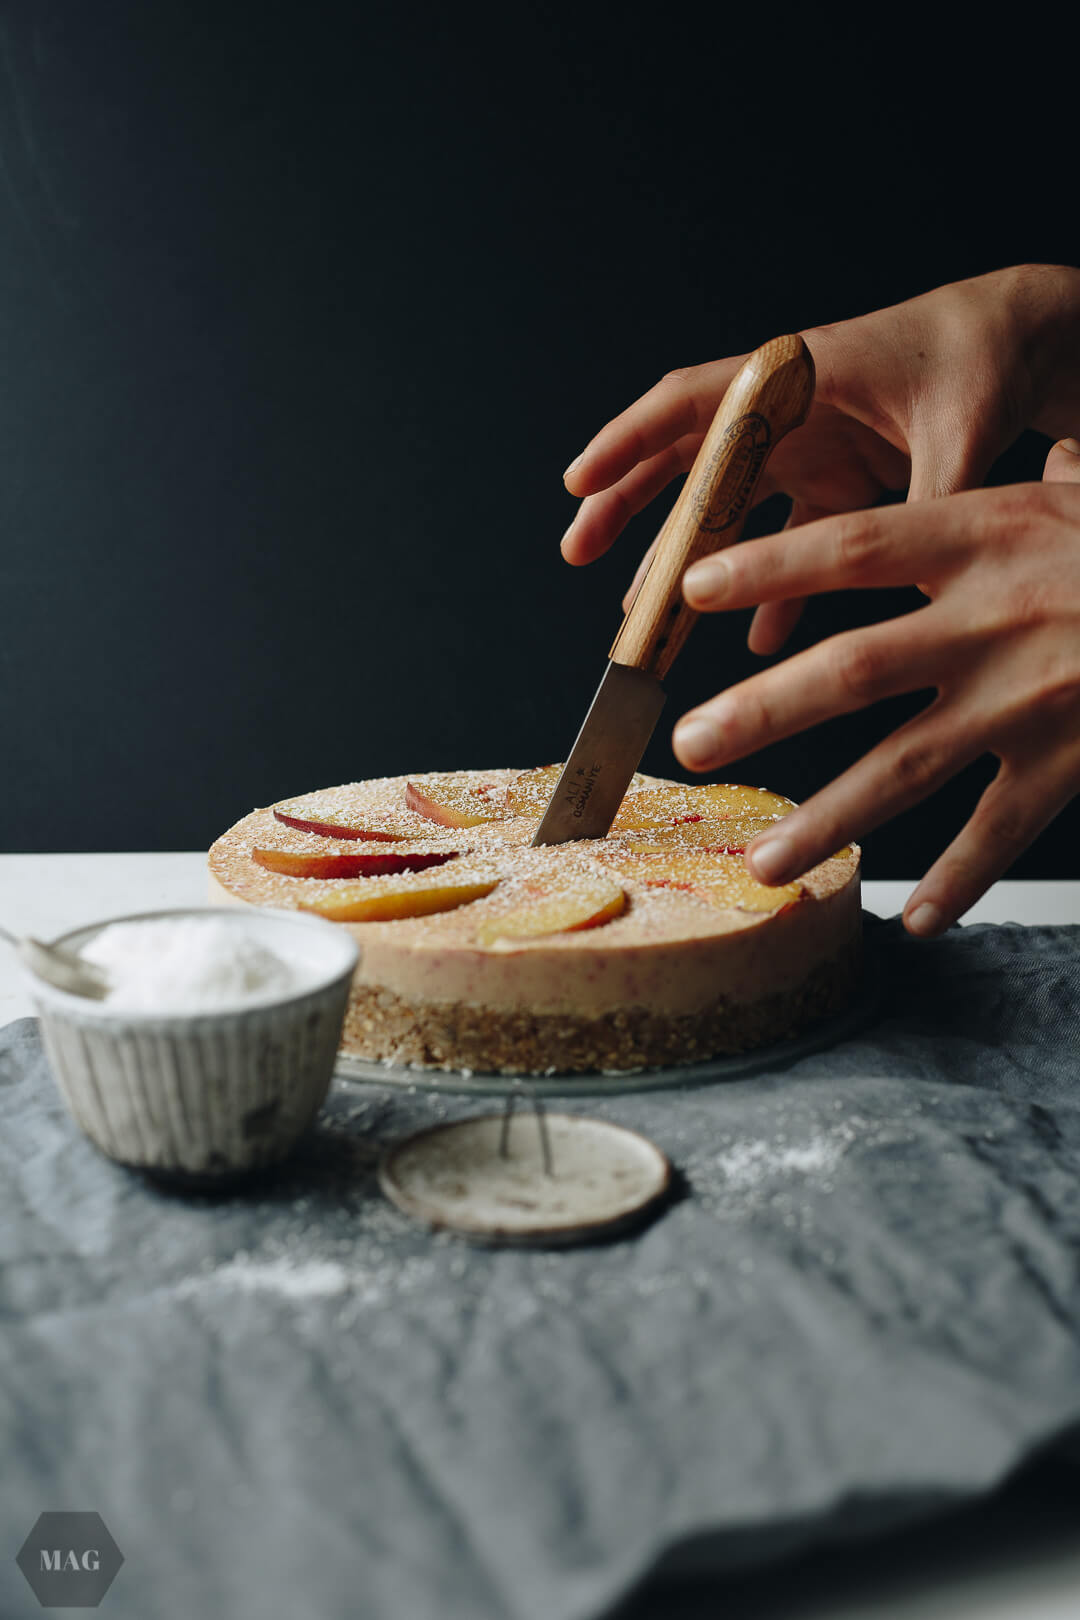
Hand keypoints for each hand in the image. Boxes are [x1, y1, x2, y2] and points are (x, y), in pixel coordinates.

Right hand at [561, 265, 1079, 651]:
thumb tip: (903, 577)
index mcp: (797, 375)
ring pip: (727, 511)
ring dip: (688, 563)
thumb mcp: (957, 432)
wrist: (1022, 343)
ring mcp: (807, 450)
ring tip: (649, 616)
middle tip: (580, 550)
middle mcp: (786, 412)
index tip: (580, 481)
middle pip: (685, 460)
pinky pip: (787, 543)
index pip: (692, 401)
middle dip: (628, 505)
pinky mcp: (837, 483)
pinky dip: (772, 590)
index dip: (629, 440)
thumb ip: (924, 504)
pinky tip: (760, 638)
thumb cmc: (981, 356)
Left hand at [673, 446, 1079, 935]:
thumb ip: (1004, 496)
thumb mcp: (1075, 498)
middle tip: (690, 745)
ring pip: (906, 768)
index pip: (853, 546)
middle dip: (762, 712)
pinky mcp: (1073, 762)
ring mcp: (1034, 699)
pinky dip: (954, 879)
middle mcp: (999, 617)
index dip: (765, 565)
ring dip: (826, 818)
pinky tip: (911, 917)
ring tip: (763, 860)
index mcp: (989, 533)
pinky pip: (999, 833)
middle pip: (854, 667)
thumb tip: (983, 473)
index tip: (687, 586)